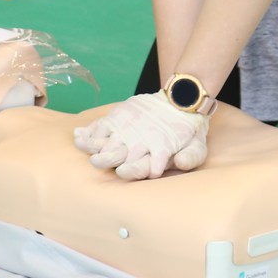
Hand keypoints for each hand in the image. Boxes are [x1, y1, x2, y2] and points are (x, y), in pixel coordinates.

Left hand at [72, 92, 209, 180]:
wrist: (181, 106)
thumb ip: (192, 155)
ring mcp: (125, 140)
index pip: (142, 169)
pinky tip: (80, 133)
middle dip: (108, 161)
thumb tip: (183, 163)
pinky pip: (101, 131)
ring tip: (81, 144)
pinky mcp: (117, 124)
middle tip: (97, 160)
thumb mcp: (197, 144)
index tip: (124, 170)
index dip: (133, 170)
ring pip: (106, 147)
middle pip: (120, 160)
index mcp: (154, 162)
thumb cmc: (190, 132)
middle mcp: (137, 154)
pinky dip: (90, 133)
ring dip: (93, 147)